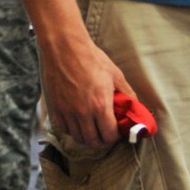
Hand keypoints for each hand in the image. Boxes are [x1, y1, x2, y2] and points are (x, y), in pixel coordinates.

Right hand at [38, 32, 131, 148]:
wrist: (64, 47)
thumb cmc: (91, 58)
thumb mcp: (115, 75)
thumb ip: (127, 94)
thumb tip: (135, 106)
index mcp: (100, 105)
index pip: (109, 135)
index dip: (115, 138)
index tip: (117, 133)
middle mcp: (83, 112)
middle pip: (93, 141)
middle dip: (102, 142)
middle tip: (105, 135)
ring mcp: (67, 111)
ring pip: (77, 137)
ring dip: (87, 137)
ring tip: (92, 130)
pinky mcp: (54, 107)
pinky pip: (62, 128)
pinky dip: (71, 130)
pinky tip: (77, 122)